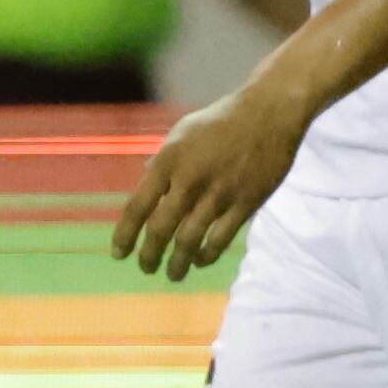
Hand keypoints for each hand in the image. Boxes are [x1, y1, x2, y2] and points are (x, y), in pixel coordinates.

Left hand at [112, 65, 313, 282]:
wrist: (268, 113)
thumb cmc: (221, 121)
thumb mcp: (182, 133)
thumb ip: (162, 160)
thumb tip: (145, 179)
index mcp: (168, 161)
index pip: (137, 206)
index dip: (125, 234)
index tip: (118, 254)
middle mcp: (189, 180)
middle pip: (160, 230)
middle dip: (149, 255)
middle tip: (146, 268)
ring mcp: (218, 195)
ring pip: (189, 241)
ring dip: (177, 264)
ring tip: (172, 274)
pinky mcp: (244, 204)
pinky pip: (219, 240)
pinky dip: (206, 255)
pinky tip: (200, 260)